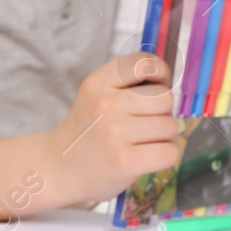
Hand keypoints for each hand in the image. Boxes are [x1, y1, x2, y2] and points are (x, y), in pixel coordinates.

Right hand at [48, 53, 179, 204]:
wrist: (59, 168)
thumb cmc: (87, 132)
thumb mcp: (94, 96)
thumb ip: (125, 85)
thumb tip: (169, 84)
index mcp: (98, 82)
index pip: (144, 62)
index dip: (160, 74)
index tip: (157, 86)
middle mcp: (106, 103)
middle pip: (165, 98)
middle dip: (162, 112)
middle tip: (144, 124)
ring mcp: (115, 132)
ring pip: (170, 126)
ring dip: (163, 137)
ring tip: (142, 142)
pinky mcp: (125, 161)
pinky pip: (169, 152)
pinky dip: (164, 157)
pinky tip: (146, 158)